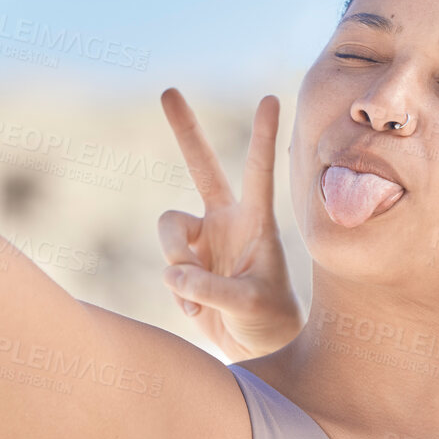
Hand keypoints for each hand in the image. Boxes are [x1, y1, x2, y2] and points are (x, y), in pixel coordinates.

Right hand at [158, 90, 303, 360]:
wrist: (258, 347)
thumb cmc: (269, 321)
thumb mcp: (249, 306)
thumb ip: (211, 288)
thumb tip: (173, 273)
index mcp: (257, 222)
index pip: (259, 172)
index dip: (263, 136)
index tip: (271, 98)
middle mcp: (227, 221)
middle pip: (201, 167)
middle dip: (185, 130)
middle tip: (167, 90)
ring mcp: (203, 240)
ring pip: (168, 230)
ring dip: (176, 260)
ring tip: (198, 290)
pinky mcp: (184, 263)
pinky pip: (166, 268)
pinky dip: (179, 293)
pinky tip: (199, 310)